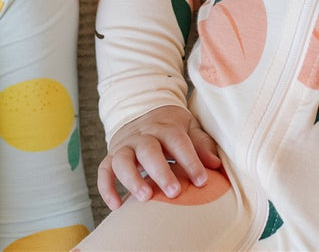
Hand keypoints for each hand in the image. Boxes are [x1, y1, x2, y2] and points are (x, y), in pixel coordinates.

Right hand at [96, 105, 222, 209]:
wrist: (141, 111)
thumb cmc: (171, 127)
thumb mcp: (189, 127)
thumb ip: (201, 144)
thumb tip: (214, 164)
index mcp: (164, 126)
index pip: (176, 140)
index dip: (189, 160)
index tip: (202, 181)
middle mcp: (142, 135)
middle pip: (148, 150)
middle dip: (160, 172)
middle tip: (174, 193)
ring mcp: (125, 146)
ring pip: (122, 160)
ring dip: (132, 179)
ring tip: (145, 198)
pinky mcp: (111, 156)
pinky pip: (104, 171)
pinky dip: (106, 188)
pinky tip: (117, 206)